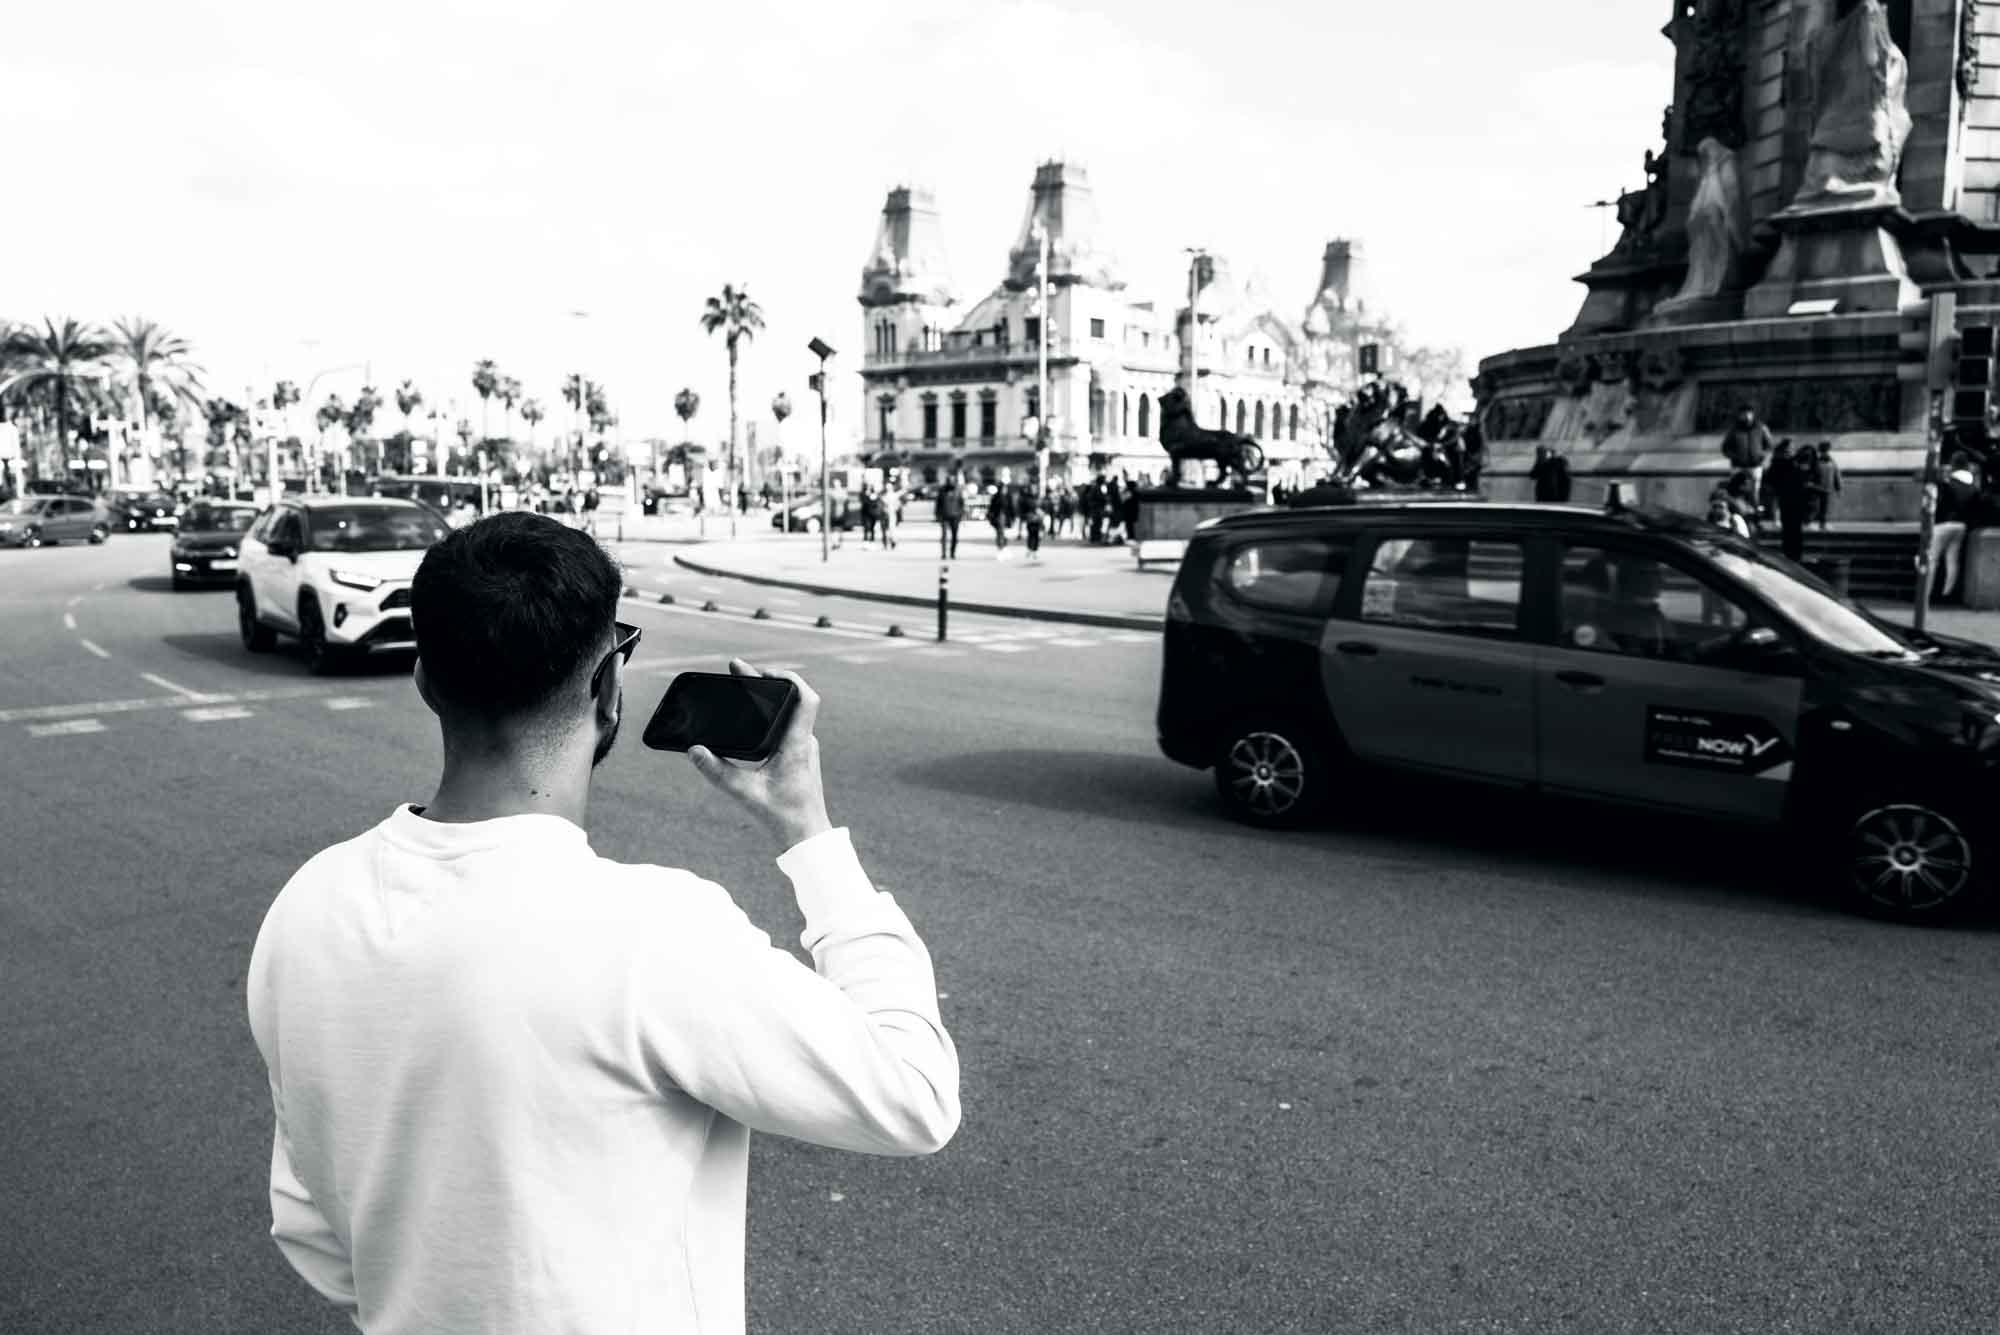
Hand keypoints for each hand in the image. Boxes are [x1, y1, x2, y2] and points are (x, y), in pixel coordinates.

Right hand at [687, 659, 832, 849]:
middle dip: (766, 681)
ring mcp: (804, 748)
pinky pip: (789, 725)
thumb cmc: (783, 816)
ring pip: (791, 712)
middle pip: (792, 699)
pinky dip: (773, 714)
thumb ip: (717, 773)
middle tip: (739, 671)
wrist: (807, 836)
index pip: (806, 698)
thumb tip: (693, 751)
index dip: (789, 678)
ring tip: (746, 687)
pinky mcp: (800, 756)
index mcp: (797, 744)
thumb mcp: (745, 793)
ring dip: (771, 697)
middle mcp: (804, 741)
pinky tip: (755, 716)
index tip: (763, 673)